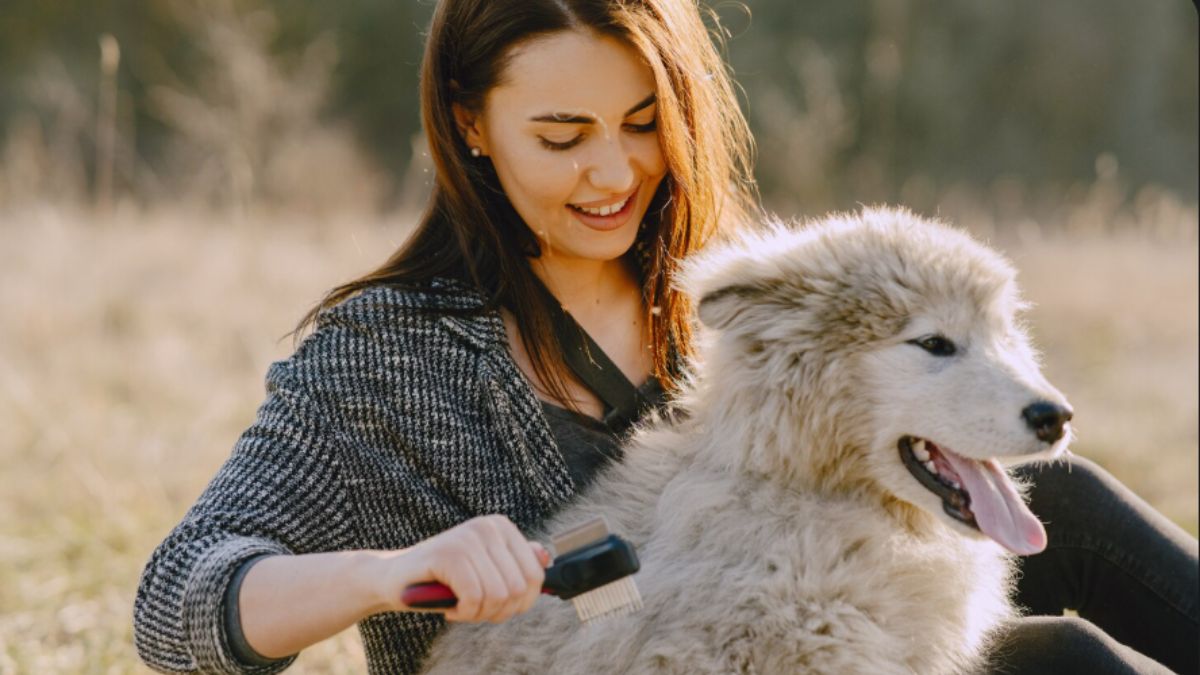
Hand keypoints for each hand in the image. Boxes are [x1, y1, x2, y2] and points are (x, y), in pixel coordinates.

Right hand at [385, 515, 550, 622]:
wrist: (394, 578)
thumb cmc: (442, 579)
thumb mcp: (484, 571)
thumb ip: (514, 564)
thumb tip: (545, 557)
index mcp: (501, 527)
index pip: (535, 576)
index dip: (519, 604)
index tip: (493, 605)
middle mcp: (488, 527)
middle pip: (519, 589)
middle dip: (497, 611)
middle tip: (472, 609)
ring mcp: (469, 537)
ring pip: (498, 596)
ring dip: (478, 613)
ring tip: (459, 606)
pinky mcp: (450, 553)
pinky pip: (475, 597)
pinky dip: (463, 612)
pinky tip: (449, 607)